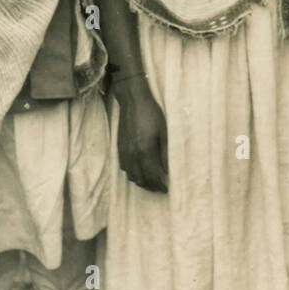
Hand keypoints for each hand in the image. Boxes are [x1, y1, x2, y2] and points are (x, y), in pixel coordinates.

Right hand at [112, 75, 168, 193]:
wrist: (132, 100)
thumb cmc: (151, 113)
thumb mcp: (164, 132)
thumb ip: (166, 153)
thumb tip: (169, 170)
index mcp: (145, 151)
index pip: (153, 176)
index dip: (161, 185)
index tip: (168, 189)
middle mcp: (132, 155)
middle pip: (142, 180)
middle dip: (152, 187)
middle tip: (162, 188)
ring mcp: (124, 152)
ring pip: (132, 176)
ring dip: (142, 182)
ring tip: (152, 182)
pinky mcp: (119, 148)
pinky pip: (125, 168)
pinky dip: (133, 174)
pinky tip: (140, 171)